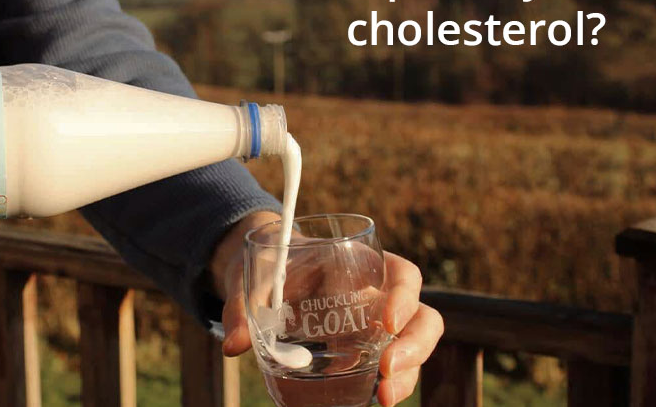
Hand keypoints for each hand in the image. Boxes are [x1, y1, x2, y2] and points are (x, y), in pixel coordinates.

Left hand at [211, 212, 443, 406]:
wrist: (271, 272)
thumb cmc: (270, 265)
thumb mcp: (251, 278)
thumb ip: (241, 305)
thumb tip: (233, 345)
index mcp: (359, 262)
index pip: (401, 273)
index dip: (403, 296)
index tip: (386, 321)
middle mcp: (380, 293)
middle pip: (422, 316)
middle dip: (414, 346)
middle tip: (387, 369)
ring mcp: (379, 324)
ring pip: (414, 346)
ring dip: (408, 374)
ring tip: (384, 398)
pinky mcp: (371, 348)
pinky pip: (394, 367)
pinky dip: (390, 385)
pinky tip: (374, 400)